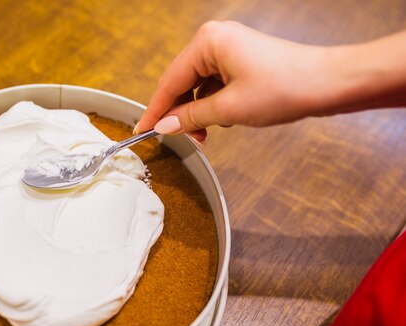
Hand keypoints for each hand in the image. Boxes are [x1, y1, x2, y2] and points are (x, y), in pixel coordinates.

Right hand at [136, 21, 331, 139]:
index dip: (155, 110)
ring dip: (199, 113)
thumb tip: (166, 125)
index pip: (169, 82)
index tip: (143, 131)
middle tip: (180, 139)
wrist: (328, 84)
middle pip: (182, 83)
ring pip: (198, 87)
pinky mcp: (241, 61)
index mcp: (208, 42)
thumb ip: (191, 117)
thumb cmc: (286, 86)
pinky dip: (214, 106)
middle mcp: (215, 40)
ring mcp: (229, 50)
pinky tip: (222, 122)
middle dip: (181, 114)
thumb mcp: (229, 109)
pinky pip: (215, 86)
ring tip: (206, 135)